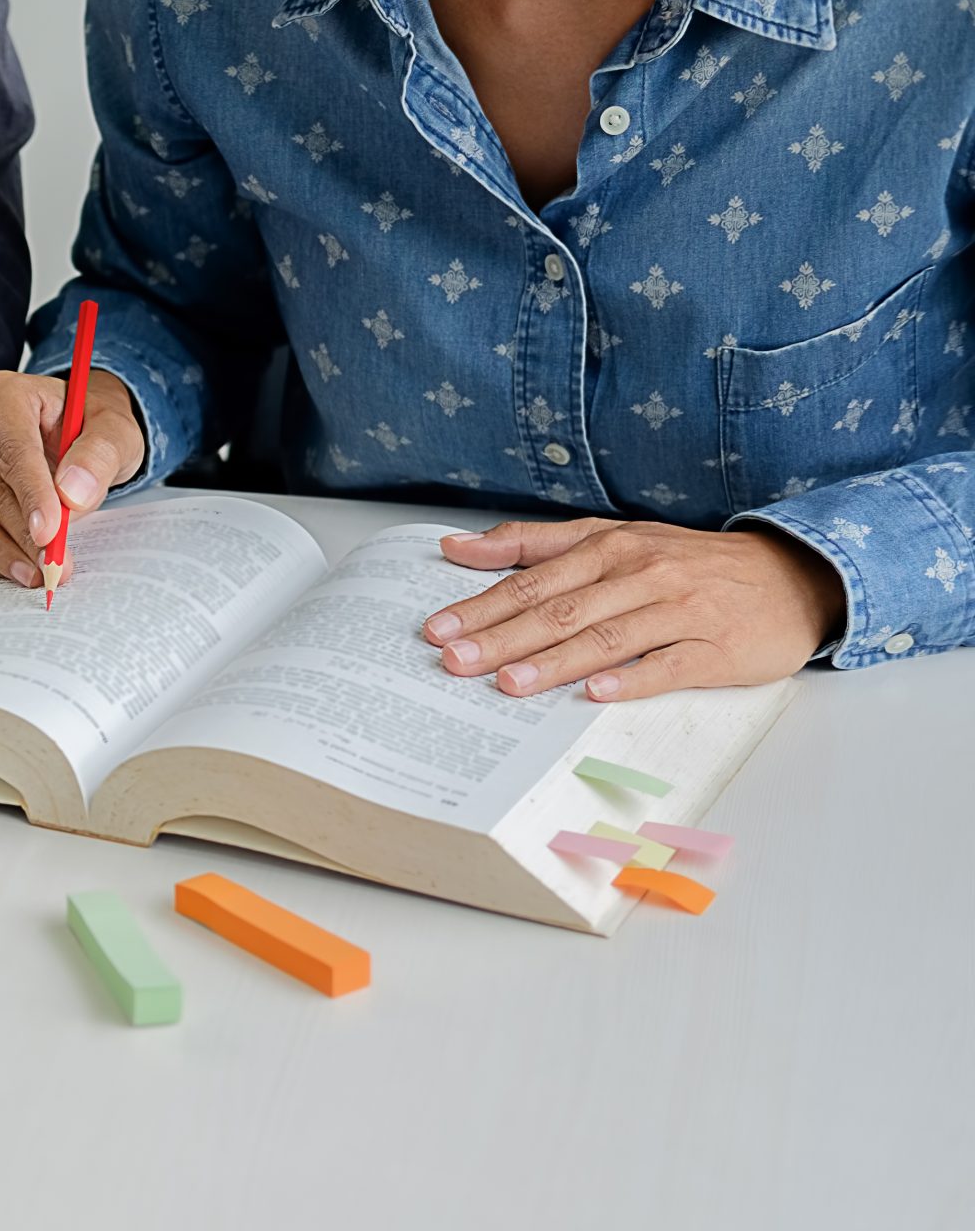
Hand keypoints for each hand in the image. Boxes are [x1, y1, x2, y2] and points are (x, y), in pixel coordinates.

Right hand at [0, 369, 142, 586]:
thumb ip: (100, 453)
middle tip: (54, 565)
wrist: (74, 434)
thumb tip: (73, 492)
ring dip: (1, 553)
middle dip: (22, 534)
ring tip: (37, 575)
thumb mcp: (114, 429)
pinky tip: (19, 570)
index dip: (31, 495)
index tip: (50, 533)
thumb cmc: (88, 426)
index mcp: (1, 395)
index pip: (11, 449)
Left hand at [423, 518, 845, 700]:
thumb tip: (457, 548)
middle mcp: (642, 574)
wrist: (791, 575)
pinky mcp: (716, 647)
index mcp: (610, 548)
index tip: (439, 629)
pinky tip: (595, 693)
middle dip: (504, 637)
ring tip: (510, 683)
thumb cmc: (686, 563)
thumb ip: (533, 543)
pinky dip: (632, 679)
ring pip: (609, 636)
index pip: (535, 580)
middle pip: (562, 609)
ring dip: (556, 661)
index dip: (484, 606)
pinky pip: (668, 665)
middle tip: (456, 661)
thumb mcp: (612, 537)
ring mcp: (681, 610)